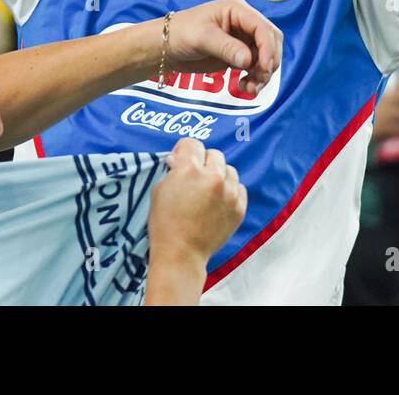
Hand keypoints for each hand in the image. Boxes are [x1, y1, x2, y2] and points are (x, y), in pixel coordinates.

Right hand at [149, 139, 246, 267]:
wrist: (181, 254)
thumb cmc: (164, 223)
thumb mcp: (159, 190)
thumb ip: (172, 170)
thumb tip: (179, 159)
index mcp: (190, 170)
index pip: (193, 143)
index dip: (184, 151)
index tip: (180, 160)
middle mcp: (214, 177)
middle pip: (214, 154)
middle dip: (203, 162)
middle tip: (195, 177)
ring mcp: (229, 193)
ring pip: (230, 170)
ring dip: (219, 175)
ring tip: (209, 190)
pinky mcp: (239, 208)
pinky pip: (239, 188)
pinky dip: (230, 191)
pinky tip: (219, 201)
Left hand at [165, 0, 281, 97]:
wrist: (165, 48)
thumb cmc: (180, 34)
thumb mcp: (202, 38)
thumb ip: (227, 48)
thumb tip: (249, 61)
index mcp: (237, 10)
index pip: (263, 28)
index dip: (268, 48)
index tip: (263, 68)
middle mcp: (244, 22)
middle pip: (271, 41)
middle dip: (268, 61)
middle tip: (258, 79)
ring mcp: (243, 39)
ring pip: (266, 56)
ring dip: (263, 73)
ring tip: (249, 88)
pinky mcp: (239, 54)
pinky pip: (256, 66)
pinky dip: (256, 78)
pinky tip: (246, 87)